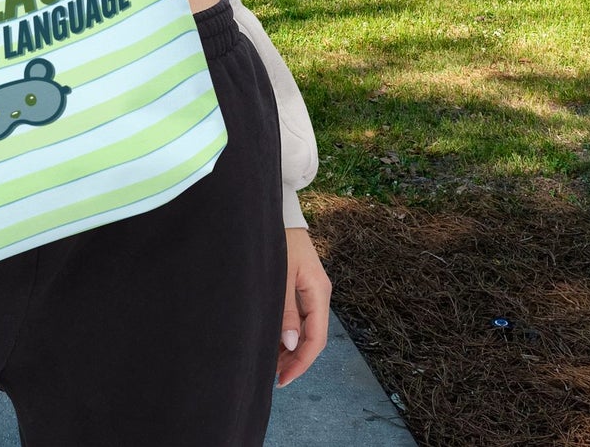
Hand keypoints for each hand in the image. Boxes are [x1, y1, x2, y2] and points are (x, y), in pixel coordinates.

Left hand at [276, 226, 330, 386]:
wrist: (279, 210)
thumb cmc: (279, 238)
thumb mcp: (281, 275)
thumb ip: (286, 309)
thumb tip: (291, 343)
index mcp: (319, 292)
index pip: (315, 339)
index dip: (300, 362)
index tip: (283, 379)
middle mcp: (319, 293)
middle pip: (312, 336)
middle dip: (294, 359)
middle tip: (274, 376)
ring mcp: (311, 288)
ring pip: (305, 327)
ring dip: (290, 346)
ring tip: (271, 362)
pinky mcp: (302, 283)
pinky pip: (299, 315)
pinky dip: (287, 330)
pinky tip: (274, 338)